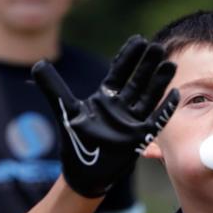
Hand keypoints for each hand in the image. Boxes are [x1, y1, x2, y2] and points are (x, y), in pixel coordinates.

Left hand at [32, 35, 178, 197]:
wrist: (83, 173)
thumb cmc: (75, 143)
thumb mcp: (65, 111)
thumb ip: (53, 87)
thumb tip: (38, 63)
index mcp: (105, 97)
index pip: (119, 71)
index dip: (129, 56)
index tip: (139, 38)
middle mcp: (121, 106)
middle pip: (137, 80)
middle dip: (147, 64)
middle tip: (157, 46)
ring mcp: (132, 121)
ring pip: (148, 96)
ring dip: (159, 81)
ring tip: (169, 63)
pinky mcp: (140, 138)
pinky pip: (156, 121)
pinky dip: (165, 109)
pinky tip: (174, 94)